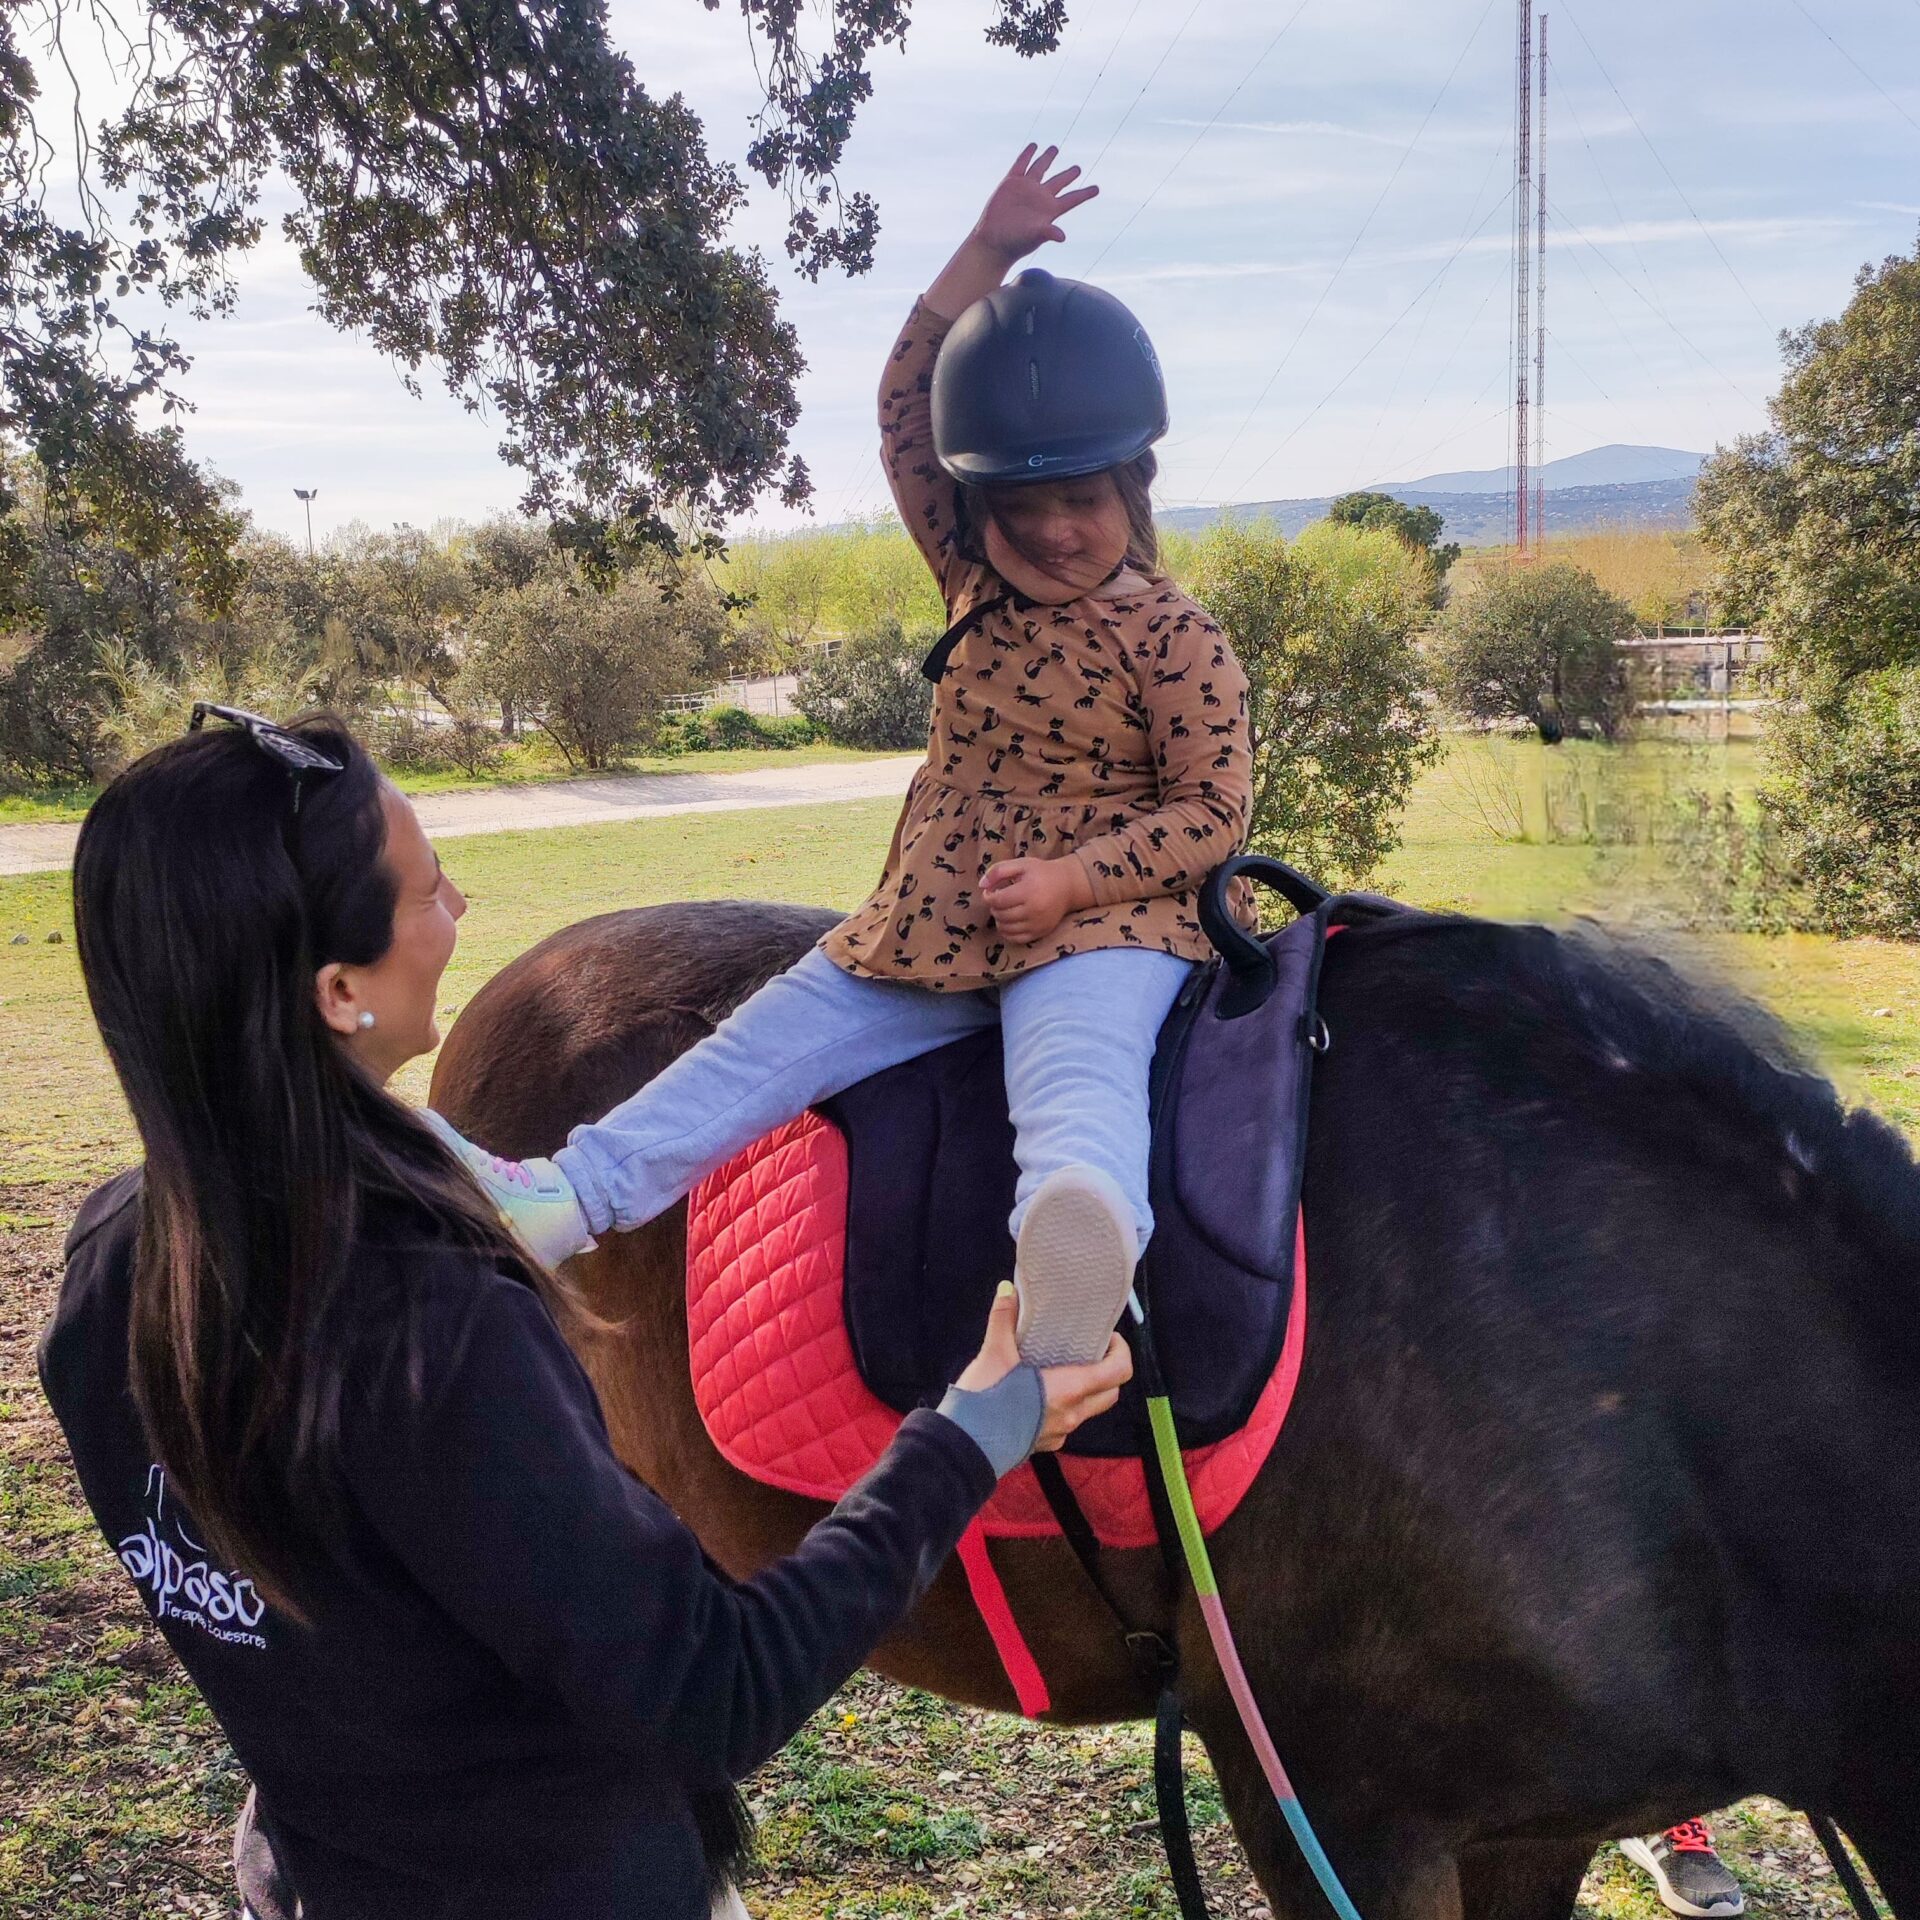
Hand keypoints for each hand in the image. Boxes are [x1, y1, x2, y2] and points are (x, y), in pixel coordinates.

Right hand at [957, 1284, 1132, 1453]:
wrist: (964, 1446)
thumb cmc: (984, 1400)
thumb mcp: (994, 1354)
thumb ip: (1004, 1319)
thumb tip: (1008, 1289)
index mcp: (1069, 1389)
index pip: (1119, 1372)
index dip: (1121, 1352)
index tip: (1106, 1338)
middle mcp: (1071, 1414)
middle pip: (1110, 1393)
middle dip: (1107, 1371)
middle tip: (1088, 1351)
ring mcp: (1060, 1433)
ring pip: (1089, 1410)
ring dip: (1086, 1390)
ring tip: (1062, 1369)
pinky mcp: (1045, 1444)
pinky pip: (1067, 1423)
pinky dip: (1065, 1406)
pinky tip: (1040, 1394)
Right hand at [973, 144, 1099, 261]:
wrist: (994, 241)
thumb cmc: (1015, 243)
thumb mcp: (1033, 237)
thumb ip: (1047, 233)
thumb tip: (1062, 237)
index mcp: (1050, 209)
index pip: (1072, 198)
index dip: (1085, 193)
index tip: (1097, 189)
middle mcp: (1041, 197)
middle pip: (1059, 181)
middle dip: (1069, 174)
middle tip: (1078, 168)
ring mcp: (1026, 188)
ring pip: (1040, 168)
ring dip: (1047, 158)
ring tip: (1054, 148)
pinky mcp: (1011, 183)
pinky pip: (1021, 165)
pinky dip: (1027, 155)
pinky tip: (1033, 146)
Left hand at [981, 854, 1092, 944]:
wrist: (1068, 886)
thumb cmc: (1041, 873)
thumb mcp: (1020, 864)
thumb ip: (998, 871)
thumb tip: (981, 885)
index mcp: (1028, 891)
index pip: (998, 900)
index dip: (988, 897)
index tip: (990, 891)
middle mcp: (1033, 910)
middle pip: (1000, 915)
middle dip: (994, 907)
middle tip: (999, 899)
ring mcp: (1037, 924)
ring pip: (1006, 928)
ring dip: (999, 920)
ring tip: (1004, 909)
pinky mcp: (1040, 933)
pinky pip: (1016, 939)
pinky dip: (1007, 932)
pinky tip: (1008, 921)